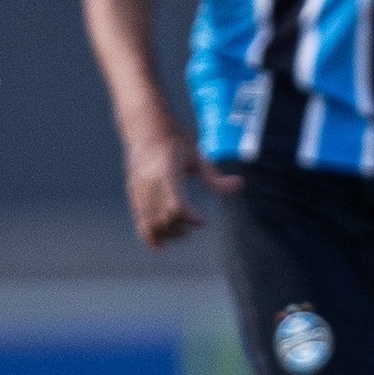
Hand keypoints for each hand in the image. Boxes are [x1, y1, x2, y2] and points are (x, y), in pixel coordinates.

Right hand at [124, 130, 239, 248]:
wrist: (145, 126)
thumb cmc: (175, 139)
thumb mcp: (198, 155)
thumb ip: (214, 176)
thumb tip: (240, 184)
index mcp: (166, 173)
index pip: (176, 205)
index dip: (190, 217)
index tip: (202, 221)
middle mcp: (149, 183)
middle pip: (163, 218)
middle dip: (180, 228)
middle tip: (194, 225)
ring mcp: (138, 189)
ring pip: (150, 223)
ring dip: (167, 234)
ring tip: (183, 234)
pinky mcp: (133, 193)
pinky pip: (139, 219)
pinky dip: (148, 235)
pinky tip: (160, 248)